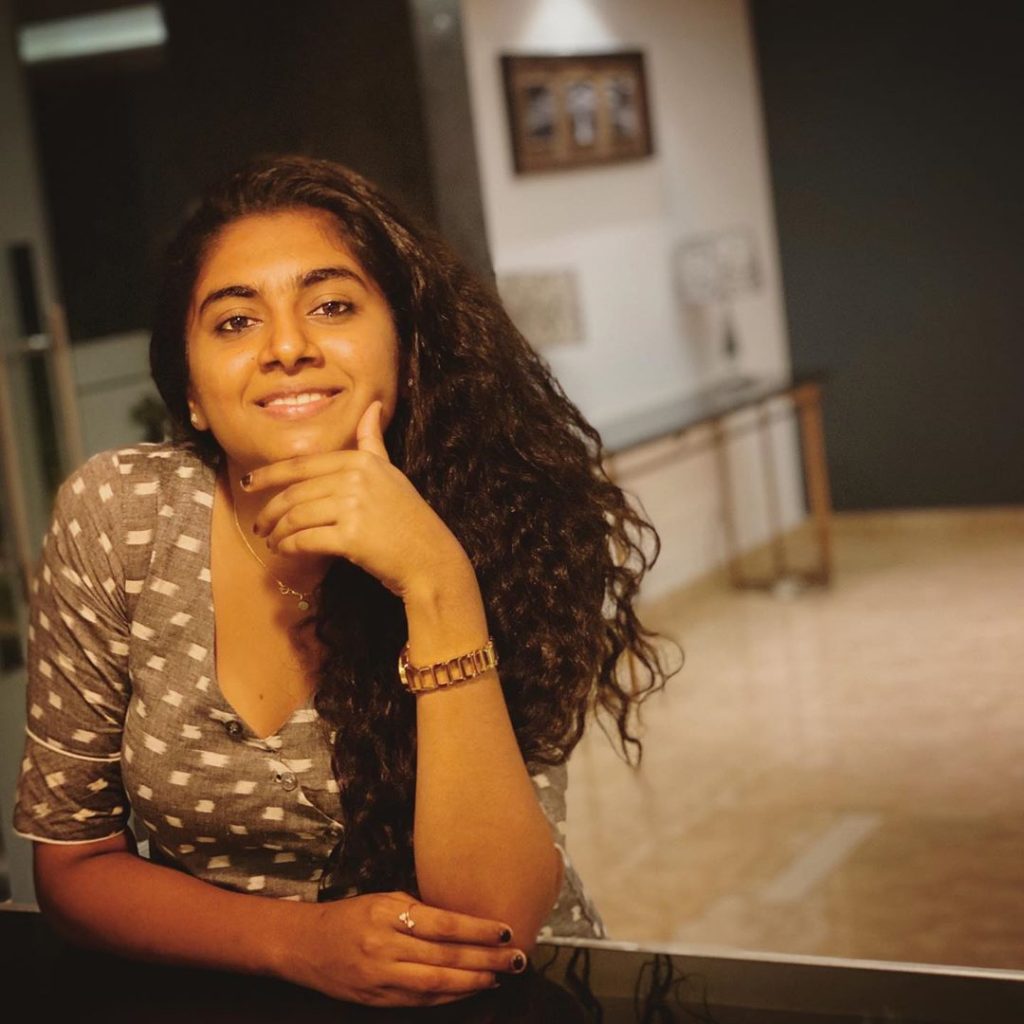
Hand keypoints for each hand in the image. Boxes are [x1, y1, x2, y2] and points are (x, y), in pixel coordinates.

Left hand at [245, 401, 470, 598]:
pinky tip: (285, 552)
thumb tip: (372, 407)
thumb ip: (372, 442)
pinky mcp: (350, 537)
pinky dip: (290, 547)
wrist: (429, 556)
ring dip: (278, 532)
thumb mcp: (390, 472)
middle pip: (294, 493)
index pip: (302, 465)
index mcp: (360, 461)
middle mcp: (354, 479)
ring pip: (296, 517)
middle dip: (270, 511)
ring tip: (272, 542)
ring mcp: (353, 508)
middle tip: (259, 525)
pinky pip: (305, 540)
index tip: (247, 484)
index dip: (269, 475)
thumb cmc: (408, 517)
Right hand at [285, 891, 526, 1005]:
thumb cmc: (349, 916)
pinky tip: (471, 990)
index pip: (443, 924)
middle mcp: (385, 946)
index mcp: (387, 914)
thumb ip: (419, 910)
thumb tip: (461, 919)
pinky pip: (421, 1000)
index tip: (505, 930)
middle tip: (517, 958)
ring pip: (437, 984)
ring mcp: (381, 977)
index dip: (478, 929)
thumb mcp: (383, 900)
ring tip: (500, 976)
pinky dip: (450, 997)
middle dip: (486, 959)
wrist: (304, 945)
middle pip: (446, 957)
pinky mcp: (377, 1000)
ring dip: (474, 982)